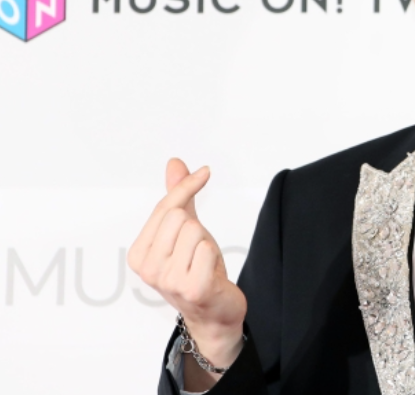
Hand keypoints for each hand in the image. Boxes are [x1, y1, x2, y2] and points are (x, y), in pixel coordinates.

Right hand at [128, 159, 245, 382]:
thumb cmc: (198, 268)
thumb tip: (175, 163)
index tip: (205, 172)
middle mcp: (148, 269)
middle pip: (179, 217)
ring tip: (203, 264)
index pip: (164, 206)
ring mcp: (168, 281)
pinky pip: (207, 250)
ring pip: (194, 231)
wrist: (214, 312)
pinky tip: (210, 274)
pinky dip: (214, 257)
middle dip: (197, 228)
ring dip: (206, 244)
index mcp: (139, 253)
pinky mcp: (192, 288)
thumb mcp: (186, 229)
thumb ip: (178, 198)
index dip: (187, 187)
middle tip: (198, 251)